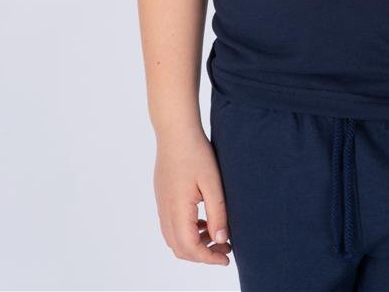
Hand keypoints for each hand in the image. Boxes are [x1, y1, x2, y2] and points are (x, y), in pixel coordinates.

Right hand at [153, 128, 232, 265]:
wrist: (175, 131)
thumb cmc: (196, 153)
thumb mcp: (213, 183)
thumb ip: (217, 213)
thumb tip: (221, 239)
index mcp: (177, 210)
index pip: (190, 248)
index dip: (209, 258)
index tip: (226, 257)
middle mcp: (165, 211)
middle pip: (180, 248)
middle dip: (202, 254)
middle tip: (225, 248)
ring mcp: (161, 204)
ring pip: (173, 238)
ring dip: (194, 244)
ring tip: (217, 235)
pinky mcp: (162, 197)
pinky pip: (171, 225)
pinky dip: (187, 232)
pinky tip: (203, 221)